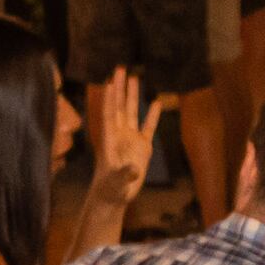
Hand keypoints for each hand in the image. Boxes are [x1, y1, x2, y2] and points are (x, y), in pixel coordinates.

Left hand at [83, 73, 150, 202]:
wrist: (114, 196)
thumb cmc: (110, 189)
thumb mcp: (117, 183)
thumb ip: (125, 175)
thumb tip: (135, 170)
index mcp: (109, 140)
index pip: (109, 114)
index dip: (109, 98)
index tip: (109, 81)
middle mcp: (119, 135)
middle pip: (118, 106)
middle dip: (119, 87)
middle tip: (119, 68)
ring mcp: (130, 139)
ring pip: (131, 112)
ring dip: (132, 95)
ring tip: (134, 77)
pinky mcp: (141, 147)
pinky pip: (147, 127)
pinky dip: (151, 115)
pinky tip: (156, 101)